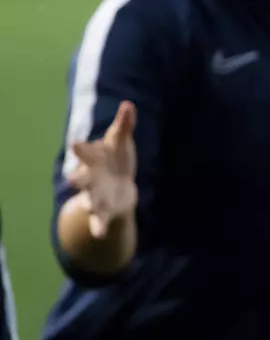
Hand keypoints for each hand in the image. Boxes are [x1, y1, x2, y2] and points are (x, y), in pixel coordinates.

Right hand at [66, 100, 137, 238]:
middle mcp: (90, 177)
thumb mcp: (120, 141)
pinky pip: (99, 220)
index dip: (82, 148)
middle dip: (76, 177)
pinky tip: (100, 234)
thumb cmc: (116, 158)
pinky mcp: (103, 211)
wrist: (118, 185)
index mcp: (94, 158)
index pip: (86, 151)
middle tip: (71, 179)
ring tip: (89, 208)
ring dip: (88, 203)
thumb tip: (129, 105)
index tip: (75, 144)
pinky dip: (99, 227)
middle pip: (80, 177)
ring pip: (88, 199)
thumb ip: (124, 125)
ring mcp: (95, 195)